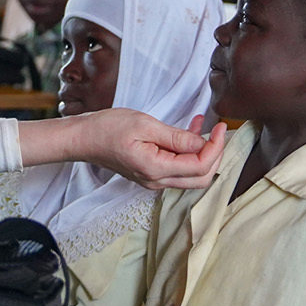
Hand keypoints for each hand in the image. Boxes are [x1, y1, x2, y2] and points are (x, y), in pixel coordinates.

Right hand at [68, 108, 227, 189]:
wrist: (84, 138)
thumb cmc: (108, 128)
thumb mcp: (145, 125)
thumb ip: (176, 137)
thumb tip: (204, 144)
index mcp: (156, 169)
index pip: (200, 166)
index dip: (216, 147)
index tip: (221, 127)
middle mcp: (157, 180)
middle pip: (202, 178)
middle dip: (215, 155)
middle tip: (218, 131)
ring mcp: (154, 180)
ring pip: (192, 175)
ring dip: (203, 153)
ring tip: (203, 126)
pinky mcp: (151, 174)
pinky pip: (179, 169)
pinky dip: (189, 153)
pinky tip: (189, 131)